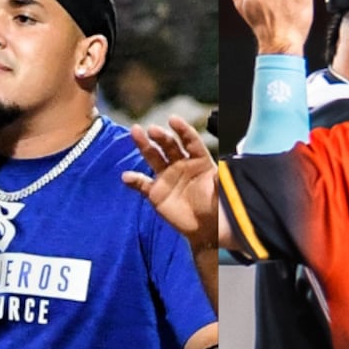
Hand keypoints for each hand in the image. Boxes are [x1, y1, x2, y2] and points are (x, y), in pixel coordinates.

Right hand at [122, 116, 217, 251]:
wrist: (205, 228)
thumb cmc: (216, 207)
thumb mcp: (221, 193)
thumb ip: (219, 181)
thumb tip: (221, 173)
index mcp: (199, 160)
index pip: (190, 140)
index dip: (182, 130)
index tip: (173, 120)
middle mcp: (180, 164)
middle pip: (169, 145)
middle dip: (160, 136)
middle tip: (152, 129)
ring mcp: (166, 177)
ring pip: (153, 157)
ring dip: (143, 145)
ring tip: (135, 132)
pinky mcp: (156, 192)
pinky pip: (142, 184)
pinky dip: (134, 180)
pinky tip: (127, 177)